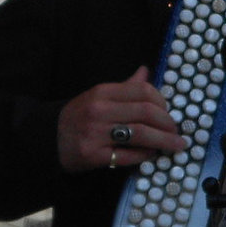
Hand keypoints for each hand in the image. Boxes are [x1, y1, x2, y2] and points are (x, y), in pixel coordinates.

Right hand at [57, 66, 185, 172]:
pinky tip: (152, 154)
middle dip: (168, 123)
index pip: (142, 91)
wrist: (49, 139)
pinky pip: (128, 155)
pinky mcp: (93, 155)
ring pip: (140, 134)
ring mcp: (95, 133)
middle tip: (177, 132)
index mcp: (102, 92)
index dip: (163, 102)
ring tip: (175, 145)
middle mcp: (99, 110)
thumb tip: (146, 71)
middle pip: (146, 112)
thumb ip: (124, 87)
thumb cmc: (79, 116)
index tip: (169, 112)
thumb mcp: (98, 96)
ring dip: (164, 140)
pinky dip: (145, 155)